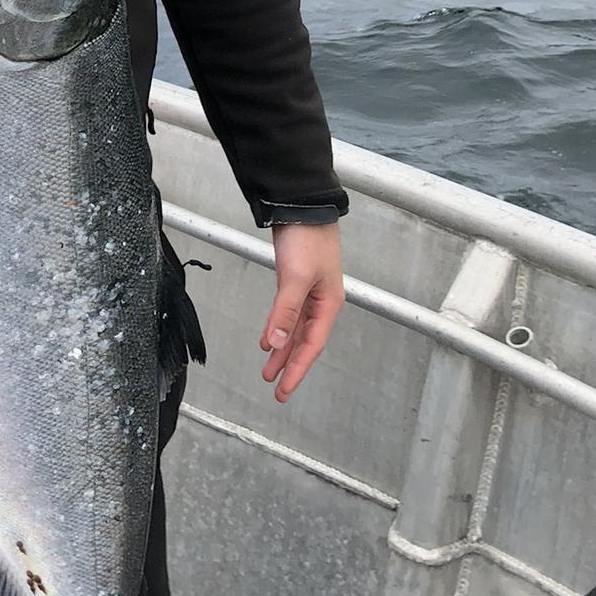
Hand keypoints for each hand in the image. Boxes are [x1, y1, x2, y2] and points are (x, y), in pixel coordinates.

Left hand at [260, 222, 343, 402]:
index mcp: (328, 305)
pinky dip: (278, 328)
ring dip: (282, 349)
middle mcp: (322, 302)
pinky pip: (287, 314)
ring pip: (295, 330)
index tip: (283, 390)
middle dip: (290, 366)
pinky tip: (267, 338)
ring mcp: (309, 292)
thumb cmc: (308, 238)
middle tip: (277, 389)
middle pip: (304, 342)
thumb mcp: (296, 278)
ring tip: (268, 370)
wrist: (302, 205)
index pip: (312, 346)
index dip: (297, 370)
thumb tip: (274, 343)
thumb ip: (285, 312)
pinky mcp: (295, 281)